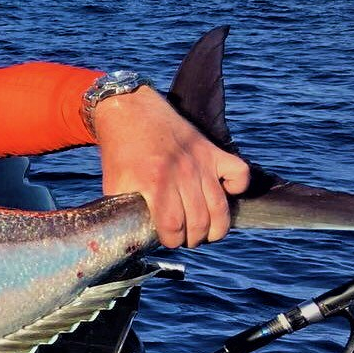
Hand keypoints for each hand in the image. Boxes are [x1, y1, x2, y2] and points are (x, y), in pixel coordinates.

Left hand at [92, 86, 250, 247]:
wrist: (130, 112)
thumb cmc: (120, 152)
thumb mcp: (114, 183)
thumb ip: (124, 210)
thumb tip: (133, 235)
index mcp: (153, 182)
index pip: (173, 226)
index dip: (172, 240)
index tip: (169, 239)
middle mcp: (181, 172)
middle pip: (199, 221)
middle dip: (193, 238)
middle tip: (186, 238)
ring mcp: (200, 161)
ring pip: (220, 207)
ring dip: (216, 228)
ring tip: (205, 232)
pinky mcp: (212, 151)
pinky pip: (240, 174)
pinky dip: (238, 188)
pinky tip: (224, 194)